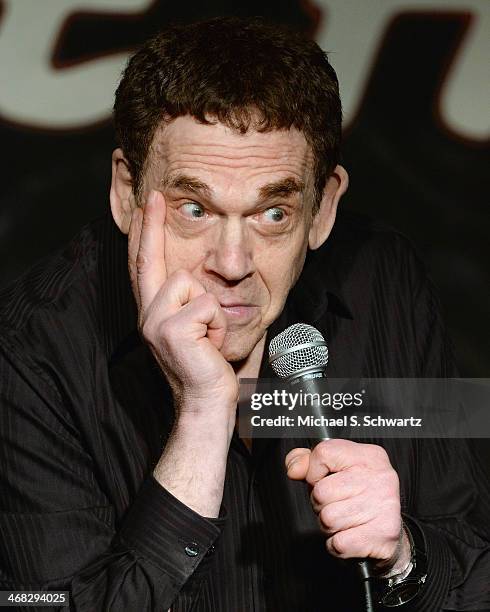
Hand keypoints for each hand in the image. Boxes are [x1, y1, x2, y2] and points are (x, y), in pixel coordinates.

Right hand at [128, 189, 237, 418]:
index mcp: (155, 312)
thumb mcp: (199, 326)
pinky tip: (211, 344)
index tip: (149, 203)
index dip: (145, 232)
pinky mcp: (172, 329)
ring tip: (209, 336)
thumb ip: (193, 298)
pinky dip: (218, 324)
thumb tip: (202, 274)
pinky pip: (207, 304)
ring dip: (211, 311)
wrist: (207, 400)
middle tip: (163, 212)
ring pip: (191, 283)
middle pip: (160, 264)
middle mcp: (148, 315)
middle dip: (166, 244)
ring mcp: (156, 322)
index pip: (145, 265)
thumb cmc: (208, 363)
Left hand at [285, 439, 410, 573]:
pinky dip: (338, 545)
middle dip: (320, 504)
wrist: (389, 535)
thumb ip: (308, 463)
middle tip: (337, 505)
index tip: (322, 480)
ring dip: (329, 526)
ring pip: (328, 519)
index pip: (323, 453)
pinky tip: (351, 536)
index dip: (313, 472)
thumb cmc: (358, 498)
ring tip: (345, 520)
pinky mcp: (384, 534)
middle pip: (321, 491)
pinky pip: (339, 543)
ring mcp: (384, 505)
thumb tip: (294, 468)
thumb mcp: (334, 471)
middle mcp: (380, 477)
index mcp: (369, 456)